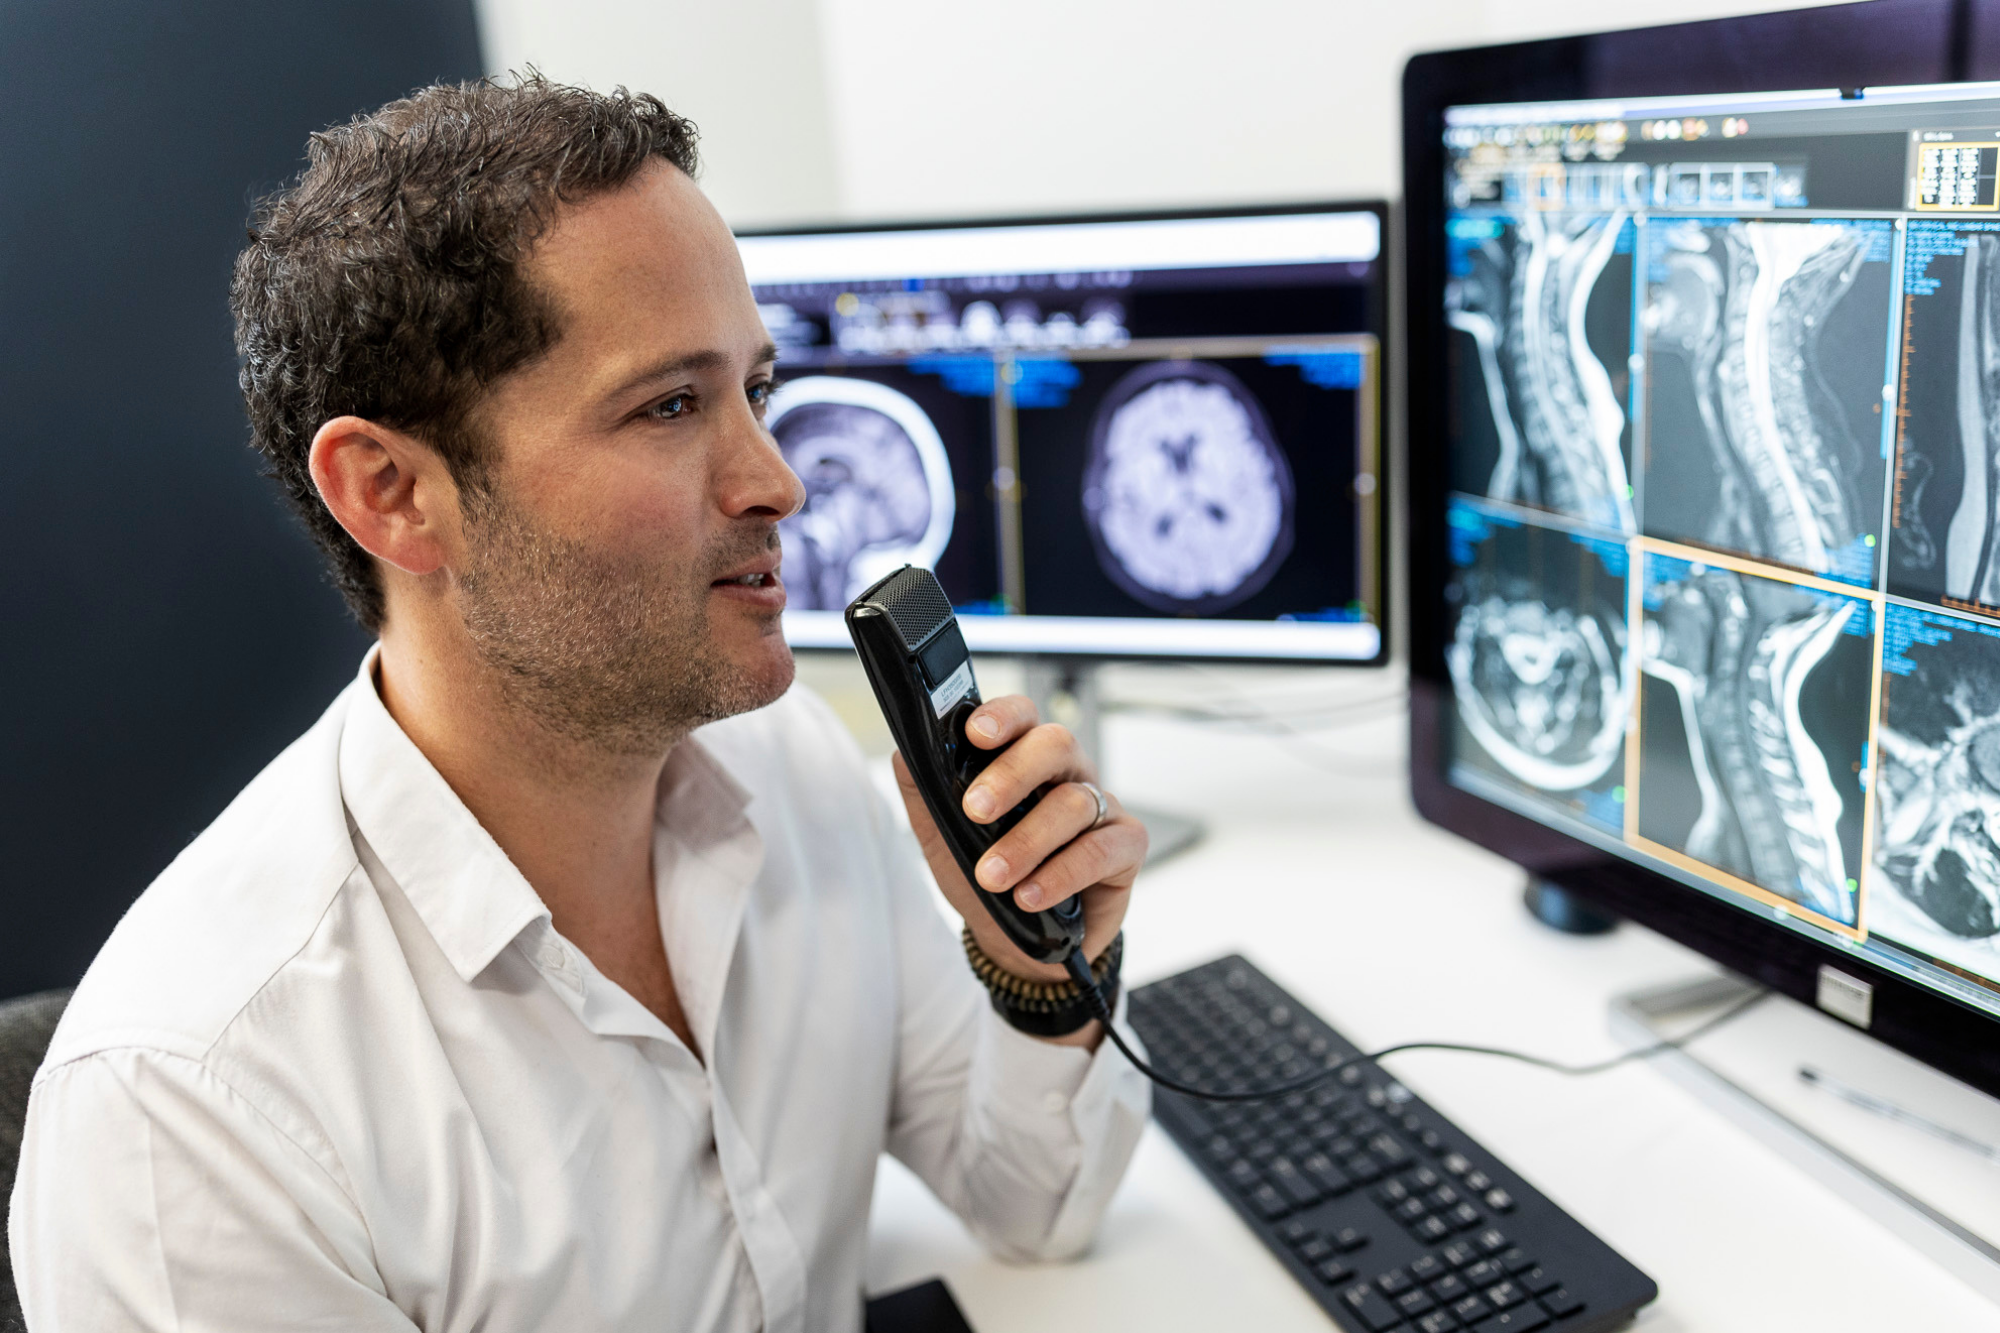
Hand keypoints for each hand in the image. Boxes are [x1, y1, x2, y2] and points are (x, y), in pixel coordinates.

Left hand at [893, 694, 1146, 986]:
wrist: (1016, 943)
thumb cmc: (986, 878)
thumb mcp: (944, 838)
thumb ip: (924, 794)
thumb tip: (903, 753)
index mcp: (1024, 759)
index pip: (1020, 717)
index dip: (1003, 717)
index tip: (975, 734)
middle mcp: (1067, 774)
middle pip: (1055, 744)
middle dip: (1012, 774)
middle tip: (976, 811)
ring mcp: (1100, 808)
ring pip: (1073, 803)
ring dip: (1027, 842)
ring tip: (992, 876)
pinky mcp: (1126, 847)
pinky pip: (1101, 850)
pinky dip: (1061, 874)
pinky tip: (1029, 895)